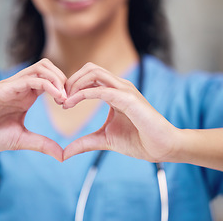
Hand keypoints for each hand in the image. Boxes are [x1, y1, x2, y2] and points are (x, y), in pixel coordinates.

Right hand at [0, 59, 66, 161]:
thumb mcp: (22, 140)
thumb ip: (42, 144)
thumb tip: (62, 156)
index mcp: (26, 96)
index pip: (50, 79)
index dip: (64, 87)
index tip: (71, 104)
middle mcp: (20, 87)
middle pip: (47, 67)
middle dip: (64, 78)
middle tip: (70, 98)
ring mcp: (11, 86)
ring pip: (41, 67)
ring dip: (57, 78)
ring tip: (64, 97)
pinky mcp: (3, 89)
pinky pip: (30, 79)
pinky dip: (48, 84)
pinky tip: (56, 97)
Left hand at [63, 62, 178, 162]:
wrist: (162, 148)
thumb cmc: (139, 141)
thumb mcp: (104, 140)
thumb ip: (84, 143)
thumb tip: (64, 153)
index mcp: (115, 92)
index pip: (90, 77)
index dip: (72, 86)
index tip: (61, 103)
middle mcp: (120, 86)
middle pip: (90, 68)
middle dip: (71, 80)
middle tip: (60, 99)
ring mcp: (125, 90)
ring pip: (94, 72)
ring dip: (75, 84)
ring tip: (65, 101)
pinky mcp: (129, 99)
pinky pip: (101, 90)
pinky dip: (83, 94)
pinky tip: (71, 103)